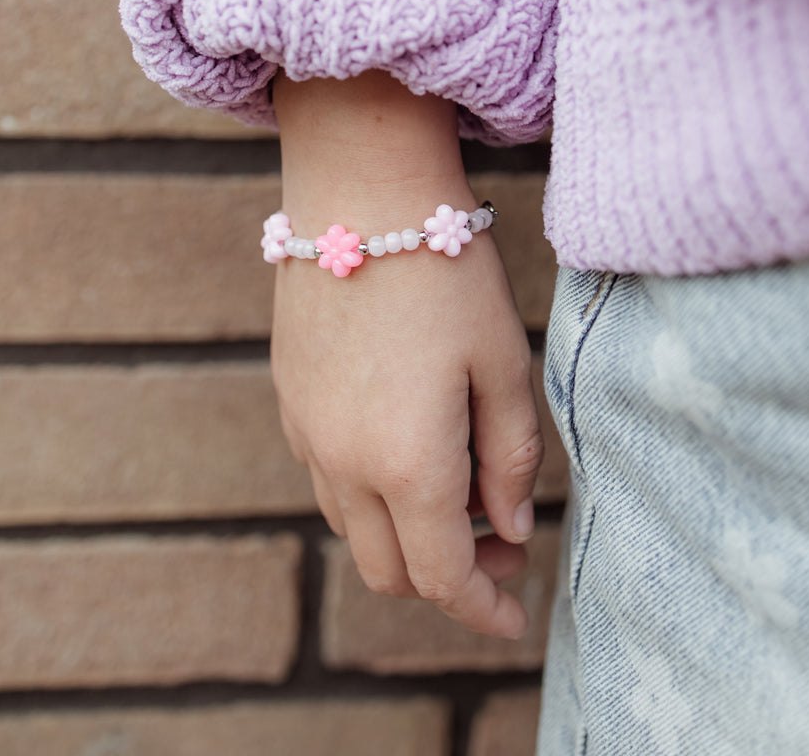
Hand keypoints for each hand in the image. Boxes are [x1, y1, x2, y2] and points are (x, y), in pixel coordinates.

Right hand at [269, 72, 543, 638]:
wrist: (361, 192)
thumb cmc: (447, 271)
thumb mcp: (503, 362)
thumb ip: (511, 458)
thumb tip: (508, 530)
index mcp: (407, 463)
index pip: (443, 578)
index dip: (484, 610)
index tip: (518, 616)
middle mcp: (344, 463)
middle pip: (391, 572)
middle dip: (448, 579)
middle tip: (501, 543)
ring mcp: (308, 433)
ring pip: (355, 529)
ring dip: (408, 535)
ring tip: (463, 485)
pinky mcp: (290, 399)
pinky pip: (329, 480)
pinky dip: (373, 493)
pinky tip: (411, 443)